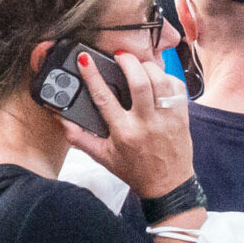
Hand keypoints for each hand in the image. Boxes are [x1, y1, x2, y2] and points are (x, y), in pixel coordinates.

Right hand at [66, 49, 193, 199]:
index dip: (92, 75)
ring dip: (148, 67)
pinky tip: (157, 78)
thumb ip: (79, 138)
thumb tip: (61, 119)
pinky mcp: (182, 116)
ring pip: (160, 81)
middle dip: (128, 62)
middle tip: (120, 56)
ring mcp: (167, 119)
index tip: (84, 59)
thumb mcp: (103, 157)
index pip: (104, 98)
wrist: (168, 185)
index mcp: (124, 133)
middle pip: (139, 83)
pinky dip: (166, 77)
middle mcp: (146, 124)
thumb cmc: (135, 170)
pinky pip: (176, 88)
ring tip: (138, 64)